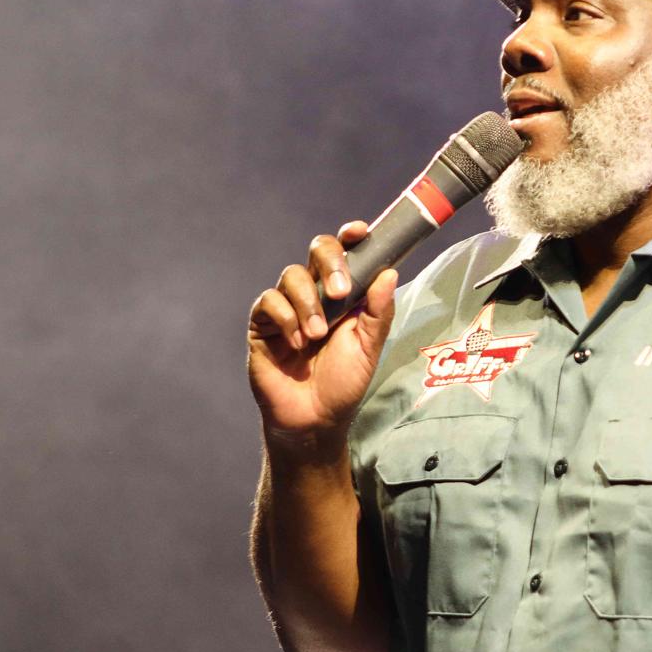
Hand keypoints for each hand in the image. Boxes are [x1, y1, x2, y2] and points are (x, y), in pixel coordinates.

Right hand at [247, 221, 397, 444]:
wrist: (314, 420)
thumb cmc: (344, 384)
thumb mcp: (369, 348)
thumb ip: (378, 312)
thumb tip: (389, 274)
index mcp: (345, 294)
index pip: (346, 254)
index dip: (351, 238)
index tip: (359, 232)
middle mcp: (316, 293)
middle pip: (317, 251)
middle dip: (330, 263)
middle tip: (340, 292)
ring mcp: (288, 306)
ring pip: (292, 275)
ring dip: (308, 303)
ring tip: (316, 336)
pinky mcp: (263, 324)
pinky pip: (269, 301)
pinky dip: (286, 318)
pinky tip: (297, 342)